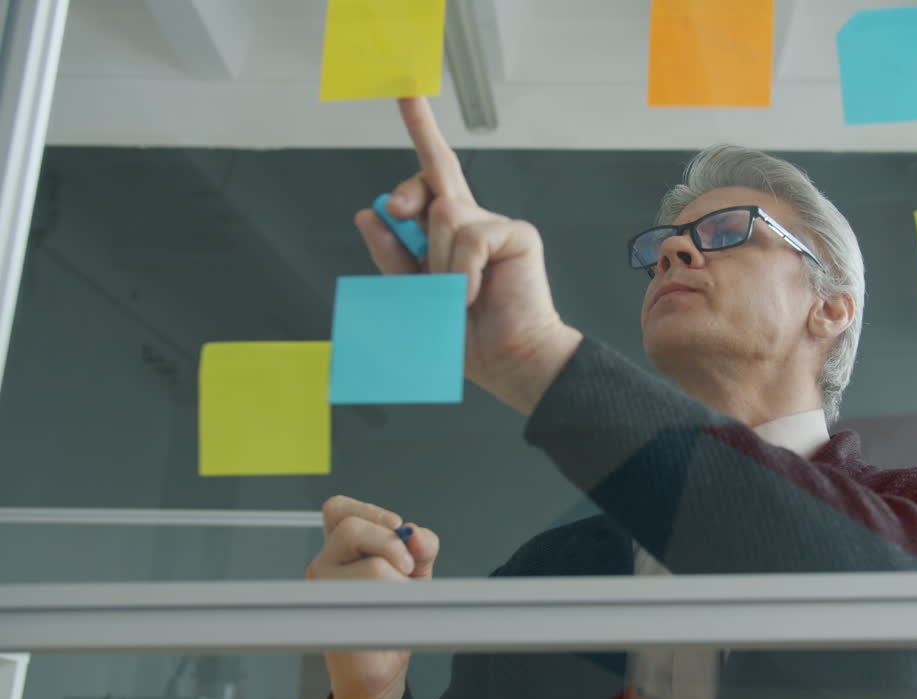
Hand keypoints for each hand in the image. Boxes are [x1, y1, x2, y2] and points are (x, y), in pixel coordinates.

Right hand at [305, 495, 439, 698]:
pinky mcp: (332, 616)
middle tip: (407, 566)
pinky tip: (391, 614)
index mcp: (340, 549)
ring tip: (395, 600)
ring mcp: (322, 590)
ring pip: (372, 566)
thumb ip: (420, 546)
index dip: (369, 510)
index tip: (396, 526)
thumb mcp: (412, 571)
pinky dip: (394, 604)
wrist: (379, 665)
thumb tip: (418, 536)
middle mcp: (324, 564)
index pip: (338, 509)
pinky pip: (374, 598)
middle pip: (351, 528)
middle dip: (390, 543)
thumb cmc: (390, 616)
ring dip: (398, 583)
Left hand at [353, 97, 581, 413]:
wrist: (505, 360)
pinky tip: (472, 294)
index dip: (420, 127)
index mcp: (448, 232)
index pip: (431, 172)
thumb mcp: (411, 293)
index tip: (406, 90)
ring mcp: (497, 225)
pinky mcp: (518, 235)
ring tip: (455, 295)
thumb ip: (391, 255)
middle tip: (402, 216)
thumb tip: (368, 213)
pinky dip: (460, 273)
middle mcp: (474, 220)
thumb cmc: (464, 333)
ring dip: (438, 264)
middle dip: (410, 195)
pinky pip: (470, 239)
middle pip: (433, 180)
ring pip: (444, 217)